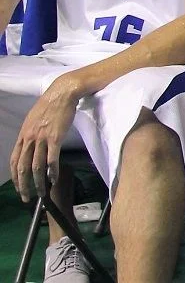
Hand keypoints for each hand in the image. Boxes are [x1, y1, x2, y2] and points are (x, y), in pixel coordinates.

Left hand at [10, 74, 82, 201]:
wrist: (62, 93)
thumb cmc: (50, 105)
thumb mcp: (33, 120)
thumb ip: (31, 134)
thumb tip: (31, 146)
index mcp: (23, 135)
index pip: (14, 160)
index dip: (15, 176)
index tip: (19, 187)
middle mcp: (29, 138)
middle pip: (22, 167)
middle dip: (23, 185)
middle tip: (26, 197)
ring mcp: (42, 138)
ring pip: (36, 166)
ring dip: (38, 182)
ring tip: (42, 192)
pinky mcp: (55, 137)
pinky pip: (52, 159)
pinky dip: (52, 171)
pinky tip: (54, 179)